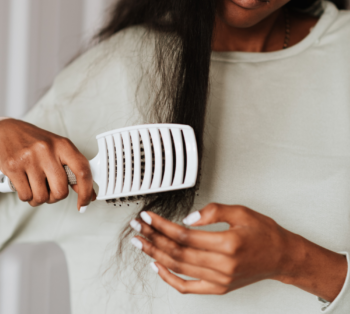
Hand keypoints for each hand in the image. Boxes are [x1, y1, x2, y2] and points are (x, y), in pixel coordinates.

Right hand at [0, 118, 95, 209]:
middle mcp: (47, 150)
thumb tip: (87, 191)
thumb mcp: (58, 148)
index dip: (86, 190)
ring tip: (36, 186)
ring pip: (42, 197)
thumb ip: (72, 167)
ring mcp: (29, 159)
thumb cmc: (34, 141)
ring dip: (40, 198)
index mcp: (63, 145)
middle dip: (56, 196)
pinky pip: (25, 196)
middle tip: (51, 189)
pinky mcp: (13, 167)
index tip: (85, 202)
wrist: (7, 131)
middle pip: (61, 191)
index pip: (82, 170)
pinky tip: (26, 184)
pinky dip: (27, 195)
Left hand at [130, 203, 294, 294]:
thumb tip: (188, 217)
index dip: (162, 225)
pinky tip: (157, 266)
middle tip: (138, 227)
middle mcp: (223, 265)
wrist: (280, 256)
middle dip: (153, 238)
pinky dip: (169, 278)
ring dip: (156, 254)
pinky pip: (188, 287)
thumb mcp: (242, 212)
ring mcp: (220, 280)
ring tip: (141, 243)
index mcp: (228, 243)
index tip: (149, 217)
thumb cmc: (264, 232)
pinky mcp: (219, 288)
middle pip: (177, 252)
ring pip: (178, 268)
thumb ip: (214, 211)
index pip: (184, 235)